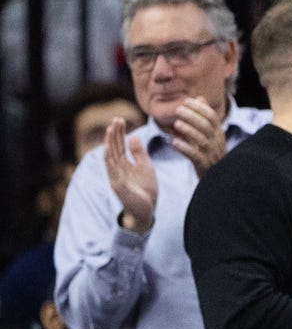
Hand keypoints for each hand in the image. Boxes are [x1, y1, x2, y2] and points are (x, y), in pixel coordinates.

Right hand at [105, 117, 156, 233]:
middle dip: (114, 133)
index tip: (120, 119)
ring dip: (110, 142)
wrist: (147, 210)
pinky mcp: (118, 185)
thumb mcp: (145, 167)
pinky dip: (109, 158)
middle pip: (114, 148)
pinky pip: (111, 170)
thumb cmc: (145, 189)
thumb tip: (133, 136)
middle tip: (116, 118)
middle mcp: (118, 169)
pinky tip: (108, 148)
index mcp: (125, 164)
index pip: (120, 145)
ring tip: (111, 128)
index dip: (119, 132)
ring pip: (110, 156)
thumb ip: (139, 153)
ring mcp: (116, 176)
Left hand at [172, 97, 226, 176]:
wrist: (217, 180)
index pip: (212, 117)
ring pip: (202, 140)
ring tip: (176, 124)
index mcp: (218, 134)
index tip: (186, 101)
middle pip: (207, 126)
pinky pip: (196, 156)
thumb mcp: (208, 135)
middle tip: (178, 109)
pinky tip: (175, 142)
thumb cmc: (209, 154)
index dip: (200, 108)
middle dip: (193, 116)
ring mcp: (212, 155)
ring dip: (189, 130)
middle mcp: (217, 143)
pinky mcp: (205, 166)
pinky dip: (186, 148)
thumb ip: (203, 117)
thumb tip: (200, 98)